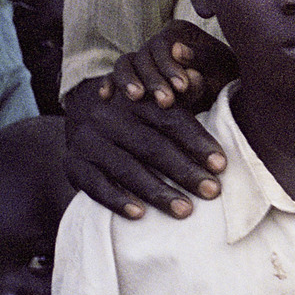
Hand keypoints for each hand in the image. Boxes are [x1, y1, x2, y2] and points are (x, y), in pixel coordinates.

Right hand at [63, 74, 225, 220]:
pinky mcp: (73, 165)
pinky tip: (140, 215)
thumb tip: (204, 79)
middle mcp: (108, 117)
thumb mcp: (158, 107)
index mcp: (134, 101)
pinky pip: (95, 185)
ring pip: (127, 168)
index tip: (221, 165)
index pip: (170, 120)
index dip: (197, 142)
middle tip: (212, 191)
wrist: (87, 130)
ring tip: (185, 210)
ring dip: (158, 191)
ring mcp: (87, 141)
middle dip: (185, 170)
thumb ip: (183, 100)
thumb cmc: (140, 125)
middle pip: (151, 145)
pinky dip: (118, 200)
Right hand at [107, 20, 234, 114]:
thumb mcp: (221, 67)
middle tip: (166, 101)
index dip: (170, 65)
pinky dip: (109, 83)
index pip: (165, 44)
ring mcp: (143, 57)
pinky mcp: (132, 76)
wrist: (222, 92)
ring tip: (136, 97)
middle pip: (144, 54)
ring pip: (125, 62)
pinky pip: (113, 76)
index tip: (182, 87)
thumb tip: (177, 50)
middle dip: (153, 79)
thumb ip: (201, 58)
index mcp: (179, 31)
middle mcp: (158, 41)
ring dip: (128, 80)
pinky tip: (105, 96)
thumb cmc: (224, 76)